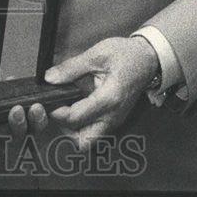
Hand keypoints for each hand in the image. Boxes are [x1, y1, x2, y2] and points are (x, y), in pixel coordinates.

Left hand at [42, 36, 158, 148]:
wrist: (148, 59)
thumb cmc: (127, 55)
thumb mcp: (97, 55)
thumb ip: (71, 68)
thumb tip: (50, 78)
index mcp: (108, 100)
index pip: (75, 118)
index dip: (56, 111)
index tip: (49, 100)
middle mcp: (112, 116)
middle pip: (82, 141)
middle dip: (65, 128)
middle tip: (57, 108)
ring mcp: (115, 120)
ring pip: (89, 140)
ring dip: (74, 129)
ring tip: (67, 107)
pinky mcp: (114, 119)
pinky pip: (95, 131)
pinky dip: (83, 126)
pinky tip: (77, 107)